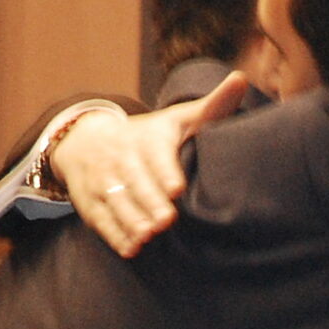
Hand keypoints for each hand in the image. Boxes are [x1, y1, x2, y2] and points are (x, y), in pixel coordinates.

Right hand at [54, 71, 249, 256]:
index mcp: (147, 137)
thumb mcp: (177, 118)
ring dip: (130, 220)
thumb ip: (210, 107)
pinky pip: (101, 219)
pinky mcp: (90, 201)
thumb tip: (241, 80)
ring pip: (116, 200)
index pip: (155, 153)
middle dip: (149, 200)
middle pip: (134, 180)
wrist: (87, 139)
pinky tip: (130, 248)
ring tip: (147, 236)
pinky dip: (114, 235)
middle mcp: (121, 157)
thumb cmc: (150, 135)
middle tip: (166, 221)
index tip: (177, 188)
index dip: (165, 170)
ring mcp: (102, 180)